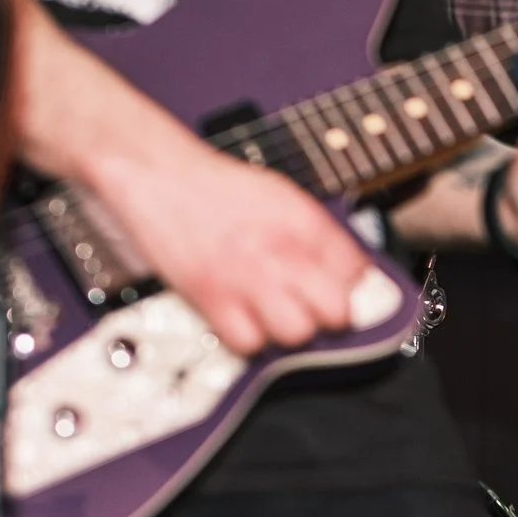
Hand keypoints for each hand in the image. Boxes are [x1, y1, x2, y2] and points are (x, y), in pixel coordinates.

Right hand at [85, 132, 368, 355]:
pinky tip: (242, 320)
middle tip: (311, 309)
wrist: (159, 173)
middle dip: (328, 315)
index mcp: (306, 222)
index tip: (339, 288)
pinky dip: (247, 339)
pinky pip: (249, 343)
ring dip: (288, 330)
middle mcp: (284, 251)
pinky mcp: (211, 297)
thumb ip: (315, 232)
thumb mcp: (281, 195)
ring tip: (275, 315)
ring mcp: (248, 277)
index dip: (350, 285)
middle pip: (337, 312)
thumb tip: (346, 267)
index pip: (358, 273)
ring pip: (297, 334)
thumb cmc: (216, 186)